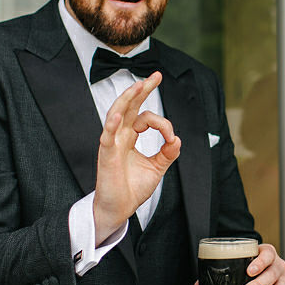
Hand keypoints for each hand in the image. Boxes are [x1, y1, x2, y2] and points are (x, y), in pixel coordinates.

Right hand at [92, 72, 180, 240]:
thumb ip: (167, 153)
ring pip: (117, 114)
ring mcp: (112, 143)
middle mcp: (120, 136)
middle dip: (142, 89)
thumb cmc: (133, 188)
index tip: (172, 139)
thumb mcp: (157, 168)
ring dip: (127, 99)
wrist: (120, 209)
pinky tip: (118, 115)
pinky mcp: (106, 155)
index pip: (146, 118)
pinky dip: (112, 125)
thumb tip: (177, 139)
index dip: (163, 124)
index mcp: (130, 137)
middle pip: (129, 106)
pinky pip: (107, 136)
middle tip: (156, 75)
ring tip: (139, 85)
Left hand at [195, 242, 284, 284]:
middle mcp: (278, 266)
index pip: (268, 254)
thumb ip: (217, 273)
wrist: (258, 273)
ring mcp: (283, 280)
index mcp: (267, 254)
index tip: (248, 271)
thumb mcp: (235, 266)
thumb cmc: (245, 268)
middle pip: (273, 274)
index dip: (260, 262)